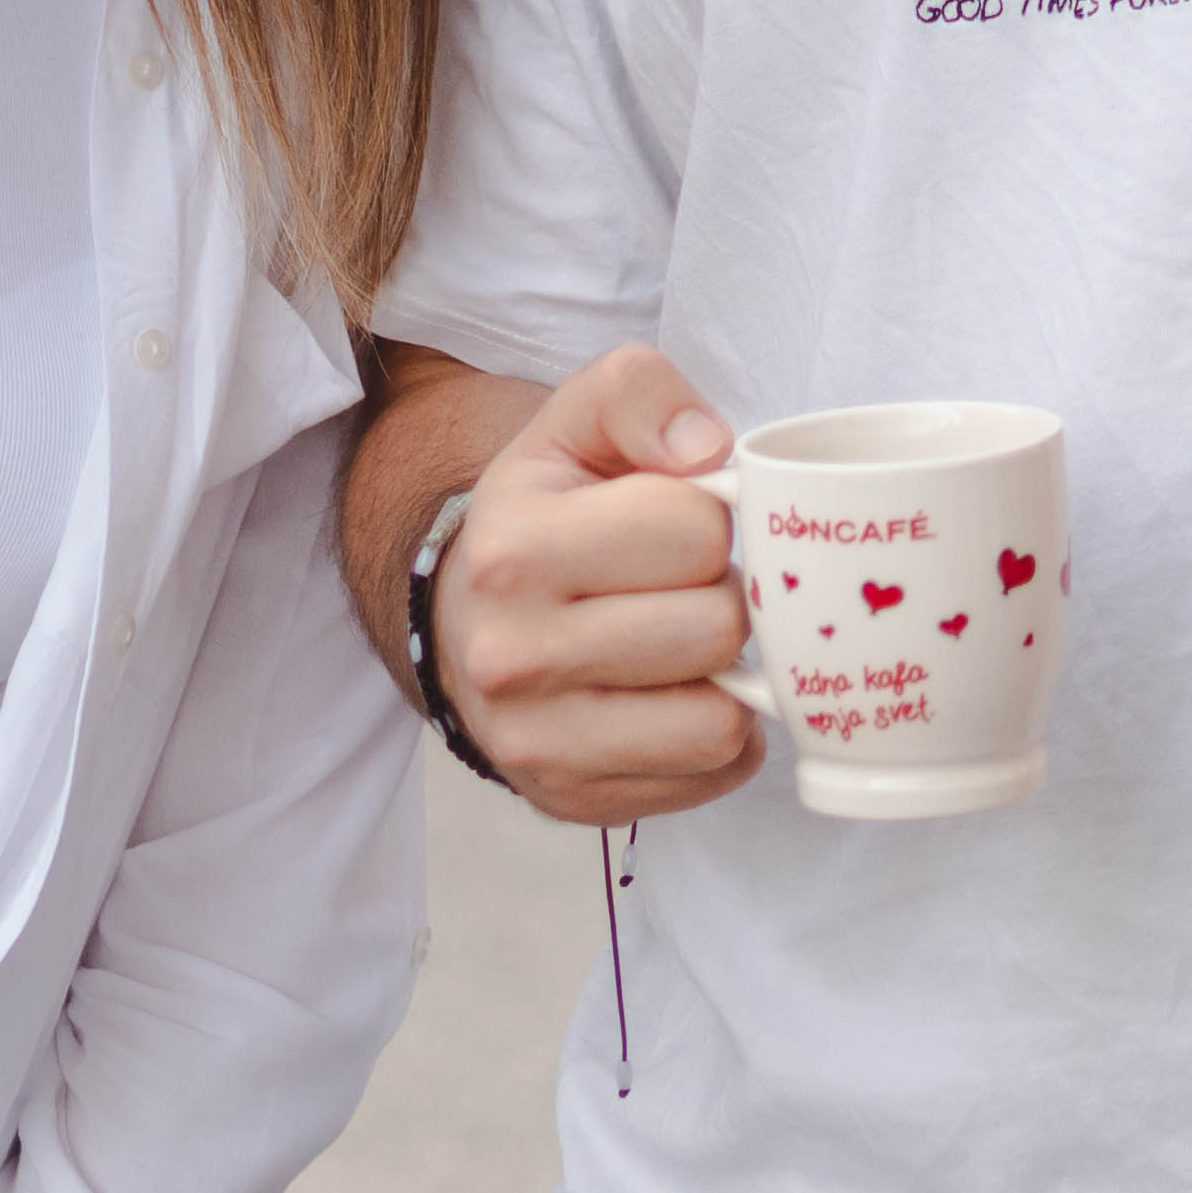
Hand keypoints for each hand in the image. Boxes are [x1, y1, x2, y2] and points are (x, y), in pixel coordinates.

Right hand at [439, 343, 759, 823]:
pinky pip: (713, 774)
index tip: (672, 525)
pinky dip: (715, 736)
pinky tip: (673, 697)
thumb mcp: (575, 425)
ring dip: (725, 677)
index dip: (708, 520)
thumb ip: (639, 391)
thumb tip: (708, 451)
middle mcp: (511, 654)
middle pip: (717, 628)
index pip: (696, 530)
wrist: (465, 623)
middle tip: (681, 589)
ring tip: (682, 645)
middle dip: (721, 598)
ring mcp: (538, 742)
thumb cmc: (544, 517)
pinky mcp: (573, 801)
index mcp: (514, 548)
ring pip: (721, 719)